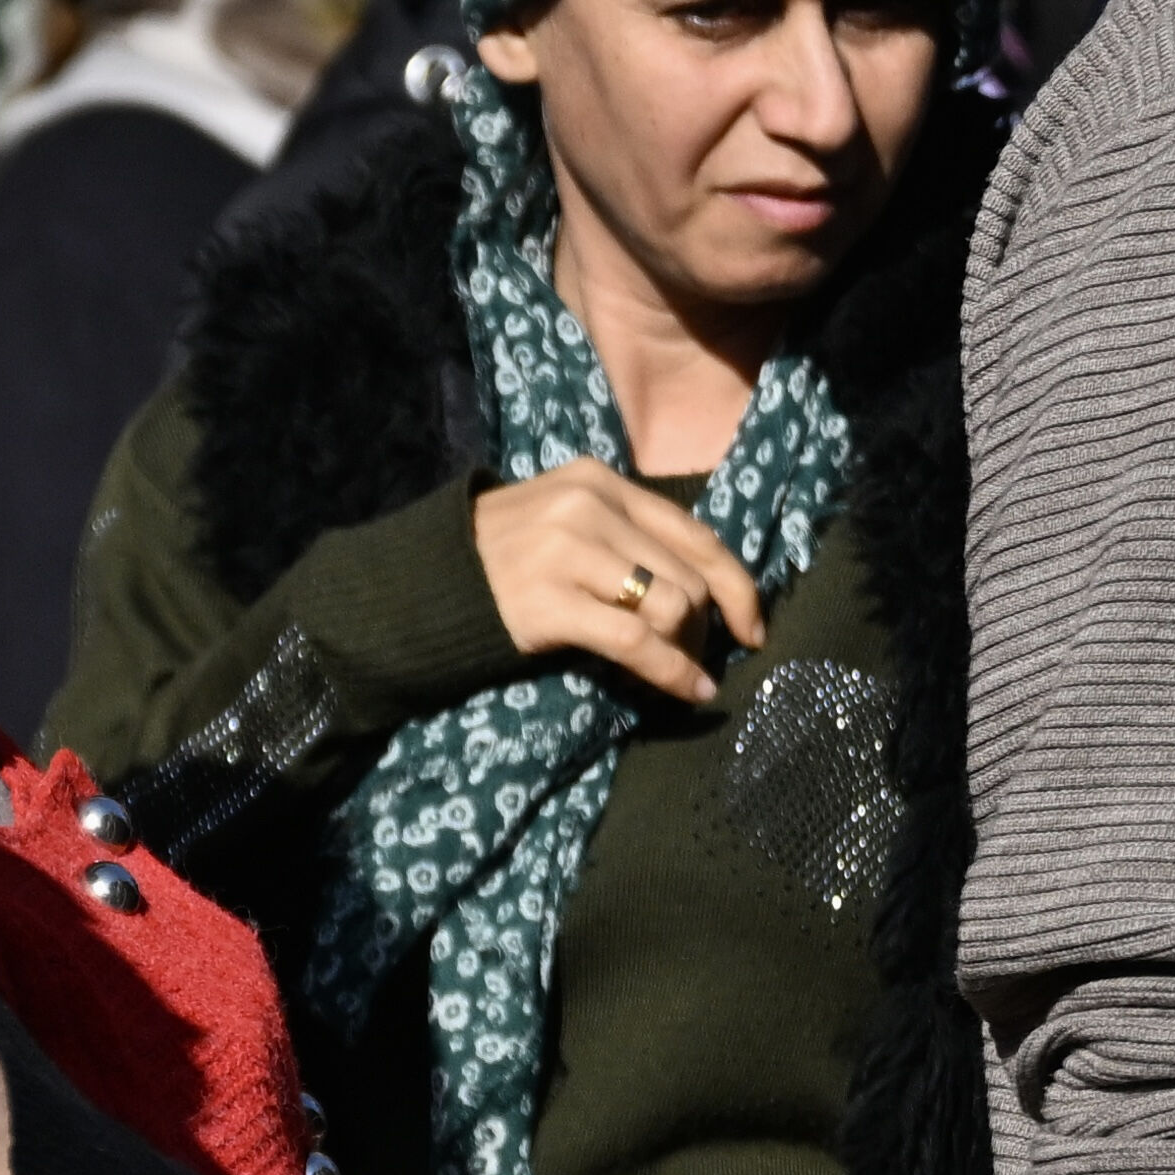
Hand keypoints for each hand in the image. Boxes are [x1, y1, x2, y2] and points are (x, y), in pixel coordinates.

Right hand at [472, 463, 763, 705]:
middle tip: (697, 660)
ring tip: (679, 673)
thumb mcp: (563, 520)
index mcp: (599, 482)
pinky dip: (671, 672)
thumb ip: (625, 535)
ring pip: (670, 606)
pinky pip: (635, 641)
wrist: (422, 584)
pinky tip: (687, 692)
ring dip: (686, 650)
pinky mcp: (549, 601)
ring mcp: (567, 552)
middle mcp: (589, 507)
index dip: (737, 585)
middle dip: (704, 628)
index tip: (751, 627)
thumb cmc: (500, 561)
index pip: (695, 532)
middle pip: (687, 575)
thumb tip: (701, 587)